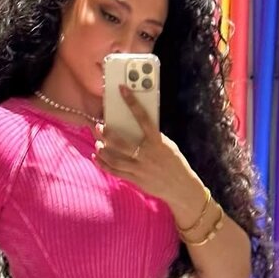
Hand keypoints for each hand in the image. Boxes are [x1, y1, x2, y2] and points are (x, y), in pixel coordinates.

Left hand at [92, 85, 205, 222]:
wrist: (181, 187)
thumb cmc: (174, 162)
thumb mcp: (167, 146)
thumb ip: (152, 137)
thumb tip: (134, 126)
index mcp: (157, 142)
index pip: (143, 118)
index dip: (132, 102)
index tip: (122, 89)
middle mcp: (147, 155)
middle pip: (122, 144)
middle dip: (108, 134)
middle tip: (100, 126)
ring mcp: (140, 169)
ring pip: (115, 159)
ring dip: (103, 150)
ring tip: (98, 143)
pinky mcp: (136, 180)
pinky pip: (116, 172)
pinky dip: (104, 165)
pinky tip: (97, 158)